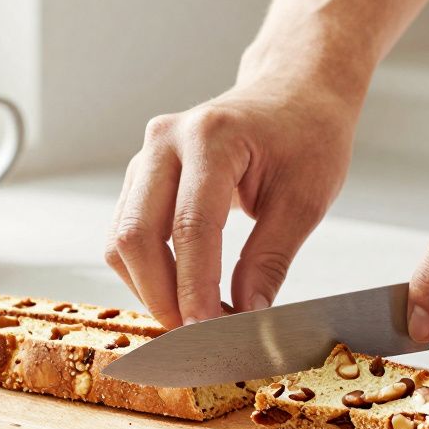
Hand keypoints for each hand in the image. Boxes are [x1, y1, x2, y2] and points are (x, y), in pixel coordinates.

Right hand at [106, 81, 356, 327]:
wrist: (293, 92)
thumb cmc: (306, 134)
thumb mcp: (305, 200)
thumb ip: (270, 261)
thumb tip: (245, 318)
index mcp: (211, 137)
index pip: (191, 228)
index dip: (195, 289)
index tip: (210, 334)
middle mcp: (165, 142)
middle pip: (136, 236)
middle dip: (162, 296)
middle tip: (198, 337)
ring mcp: (145, 158)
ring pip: (122, 240)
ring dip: (150, 289)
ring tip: (195, 317)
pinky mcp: (141, 178)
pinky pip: (126, 234)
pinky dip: (148, 273)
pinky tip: (183, 293)